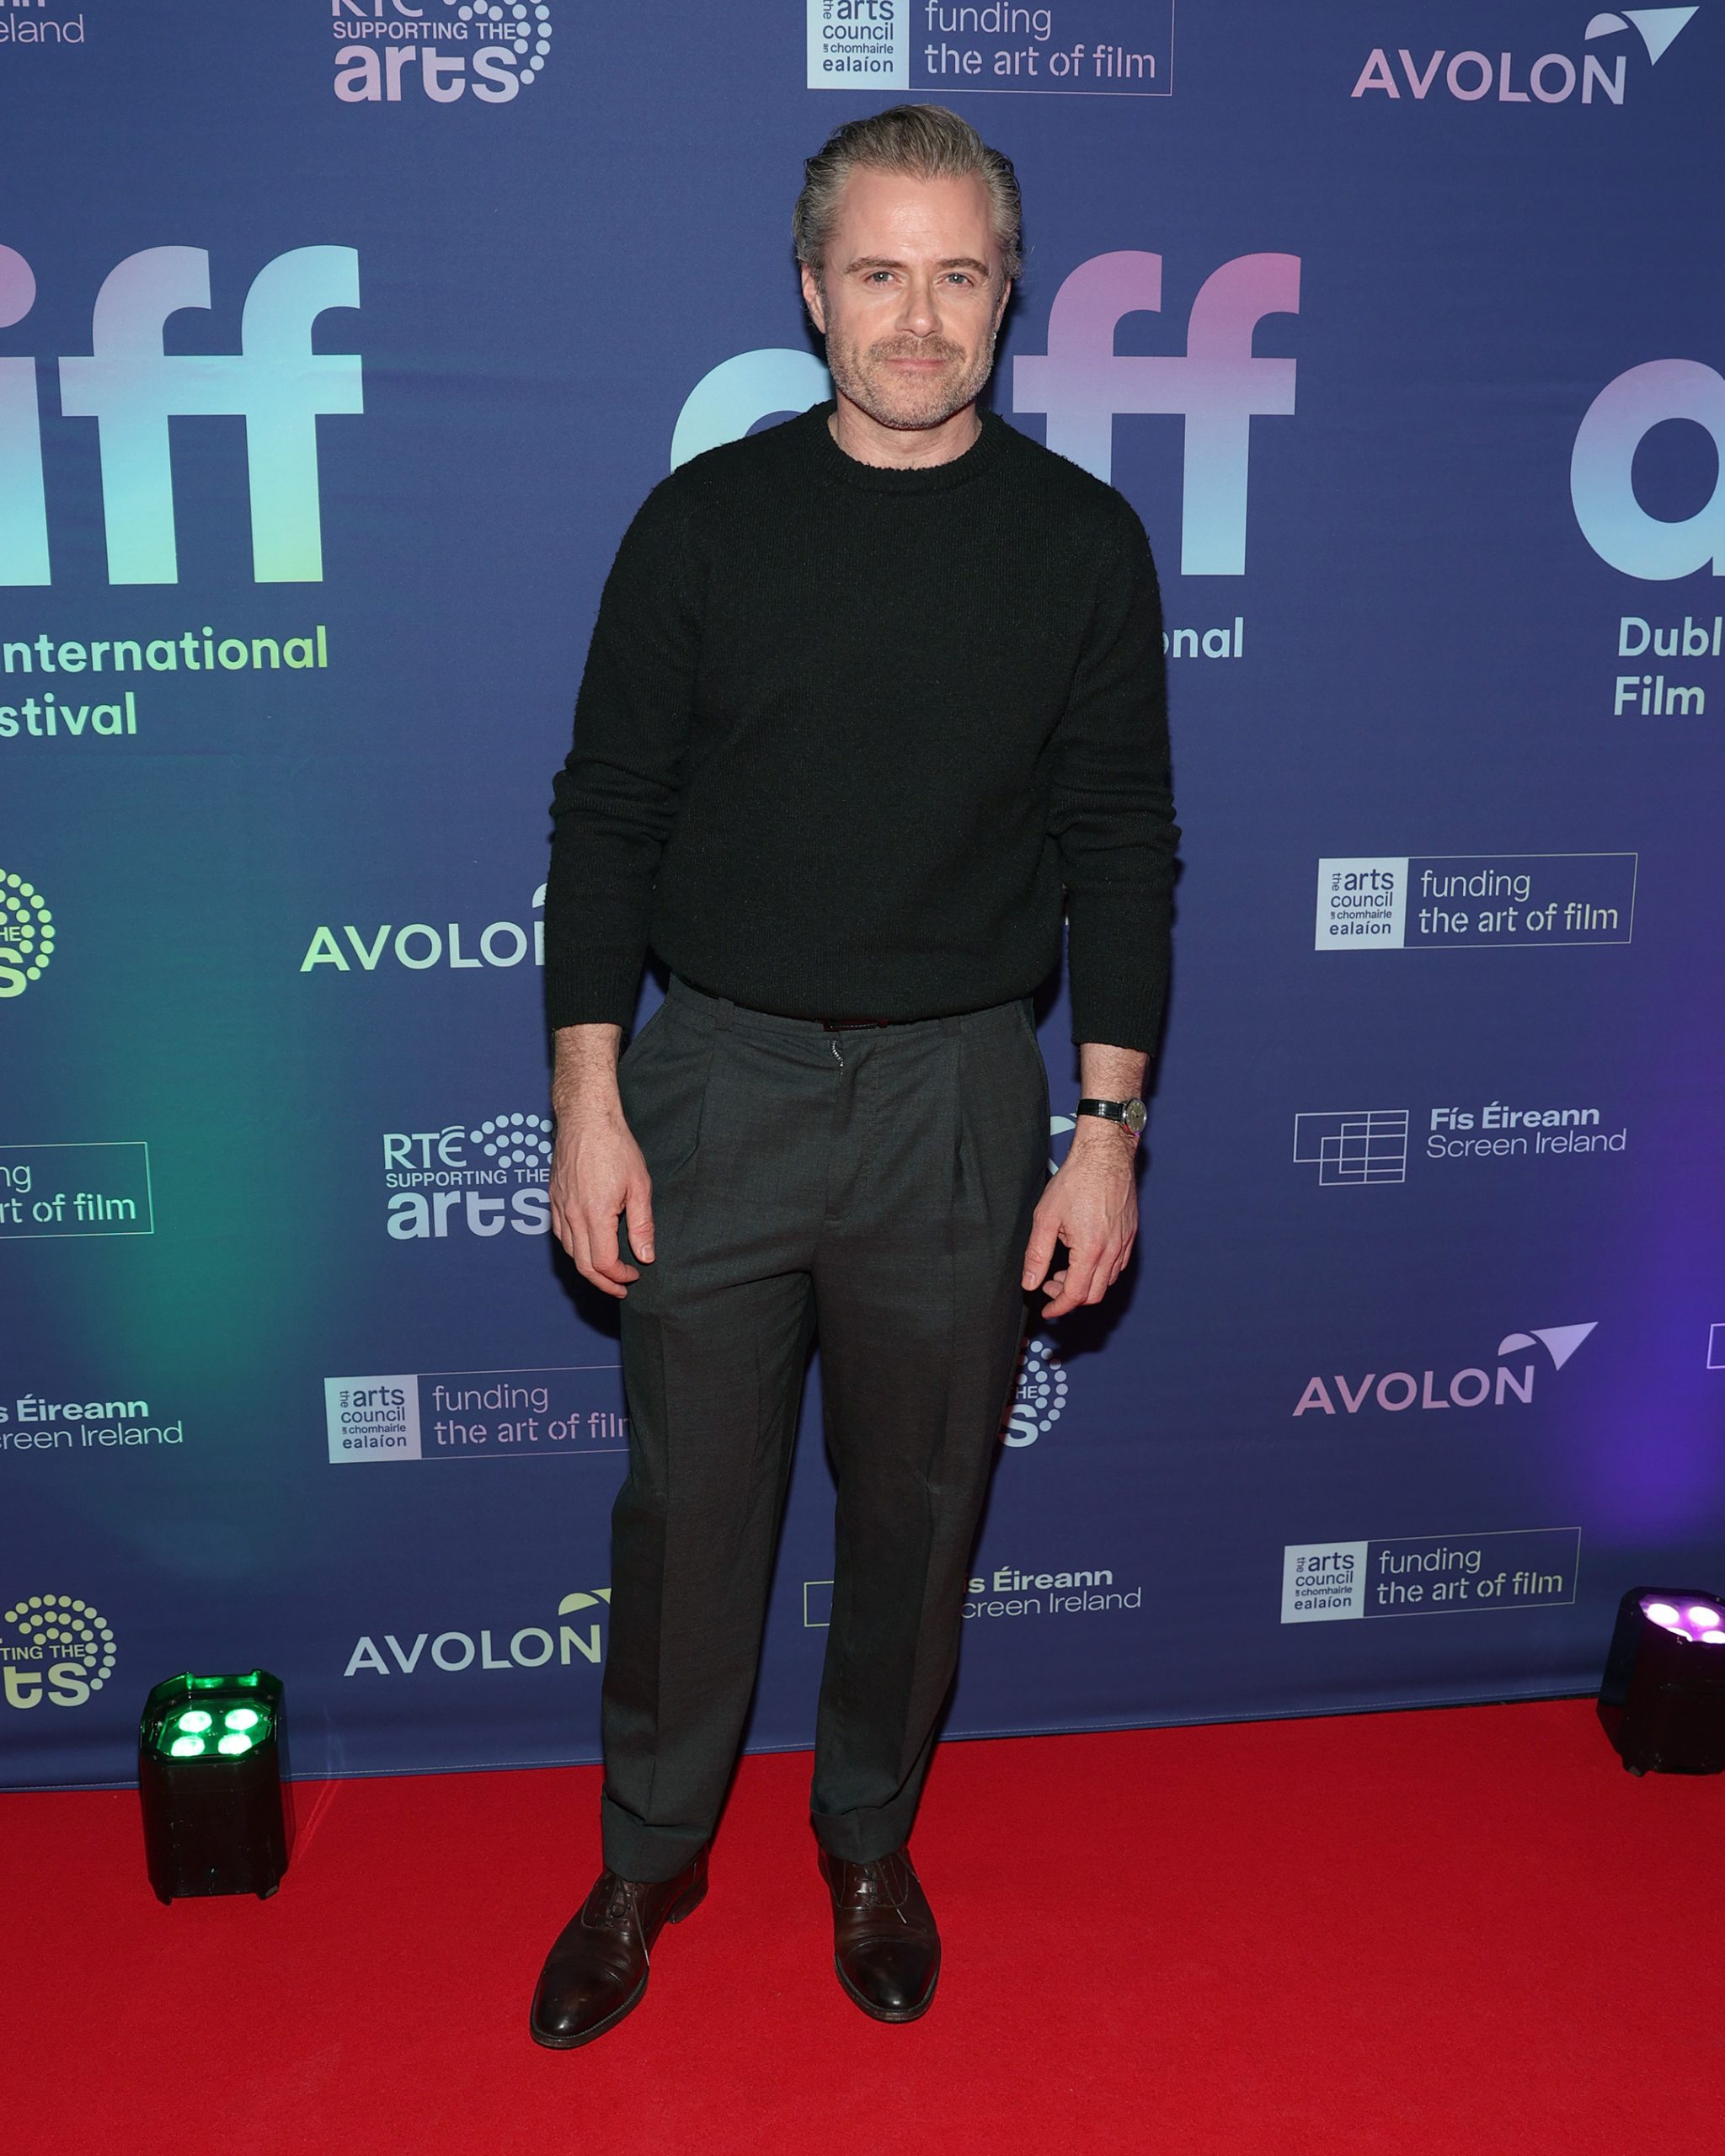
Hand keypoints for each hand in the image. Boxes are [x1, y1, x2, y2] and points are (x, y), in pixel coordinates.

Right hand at [549, 1109, 654, 1298]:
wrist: (586, 1118)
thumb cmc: (615, 1146)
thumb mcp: (639, 1185)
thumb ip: (642, 1224)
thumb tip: (645, 1256)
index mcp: (595, 1213)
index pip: (604, 1262)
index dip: (620, 1276)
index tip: (635, 1275)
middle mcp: (572, 1214)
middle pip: (583, 1265)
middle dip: (604, 1282)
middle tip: (621, 1287)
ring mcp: (559, 1206)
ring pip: (569, 1252)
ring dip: (588, 1267)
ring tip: (607, 1271)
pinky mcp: (553, 1198)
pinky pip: (560, 1233)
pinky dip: (574, 1248)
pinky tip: (588, 1246)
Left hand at [1020, 1124, 1137, 1317]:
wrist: (1105, 1155)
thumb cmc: (1076, 1180)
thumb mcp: (1046, 1217)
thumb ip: (1036, 1254)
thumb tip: (1030, 1283)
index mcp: (1090, 1250)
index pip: (1075, 1295)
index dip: (1058, 1308)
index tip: (1047, 1310)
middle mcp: (1112, 1251)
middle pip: (1094, 1295)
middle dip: (1070, 1298)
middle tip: (1050, 1286)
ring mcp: (1125, 1244)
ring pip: (1108, 1282)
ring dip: (1085, 1285)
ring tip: (1064, 1270)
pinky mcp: (1131, 1235)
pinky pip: (1118, 1266)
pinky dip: (1101, 1272)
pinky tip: (1084, 1258)